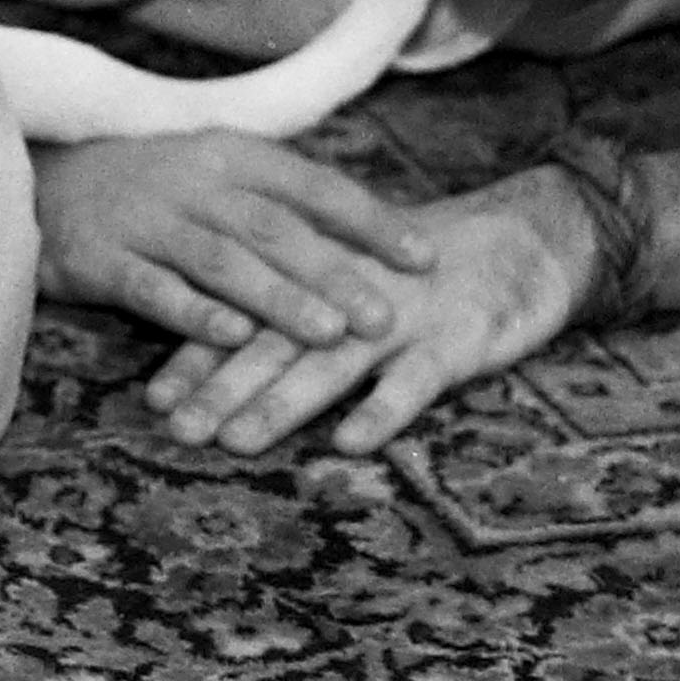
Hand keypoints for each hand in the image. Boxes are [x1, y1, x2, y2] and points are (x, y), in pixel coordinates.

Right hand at [37, 137, 438, 366]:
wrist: (38, 177)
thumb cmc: (151, 187)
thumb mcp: (216, 174)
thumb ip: (281, 204)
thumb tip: (373, 241)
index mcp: (230, 155)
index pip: (312, 185)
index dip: (369, 220)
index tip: (425, 258)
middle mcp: (192, 181)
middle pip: (273, 227)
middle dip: (333, 272)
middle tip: (384, 315)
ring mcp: (144, 219)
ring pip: (221, 260)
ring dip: (278, 298)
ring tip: (327, 333)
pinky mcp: (100, 257)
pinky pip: (152, 287)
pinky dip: (193, 313)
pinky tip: (231, 338)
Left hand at [137, 168, 602, 458]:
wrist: (525, 238)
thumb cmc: (426, 270)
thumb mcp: (358, 280)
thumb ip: (299, 308)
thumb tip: (221, 347)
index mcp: (320, 277)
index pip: (248, 316)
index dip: (199, 354)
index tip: (154, 398)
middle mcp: (349, 294)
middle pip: (275, 342)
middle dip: (221, 387)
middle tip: (176, 428)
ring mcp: (403, 317)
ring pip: (331, 363)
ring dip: (280, 403)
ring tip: (236, 440)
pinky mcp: (457, 340)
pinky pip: (416, 379)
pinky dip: (383, 410)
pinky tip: (349, 442)